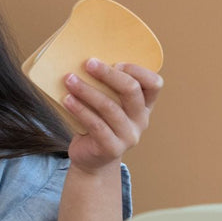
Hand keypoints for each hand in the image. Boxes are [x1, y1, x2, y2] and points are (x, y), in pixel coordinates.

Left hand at [62, 58, 162, 172]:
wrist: (91, 159)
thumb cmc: (97, 124)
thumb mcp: (106, 105)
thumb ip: (104, 88)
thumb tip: (81, 60)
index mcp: (144, 106)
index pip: (154, 84)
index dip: (138, 71)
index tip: (115, 62)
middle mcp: (141, 120)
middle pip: (131, 91)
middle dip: (108, 74)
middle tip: (88, 63)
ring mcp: (128, 136)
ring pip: (109, 107)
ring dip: (87, 90)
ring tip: (69, 79)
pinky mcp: (112, 148)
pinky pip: (95, 125)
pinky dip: (80, 110)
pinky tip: (67, 100)